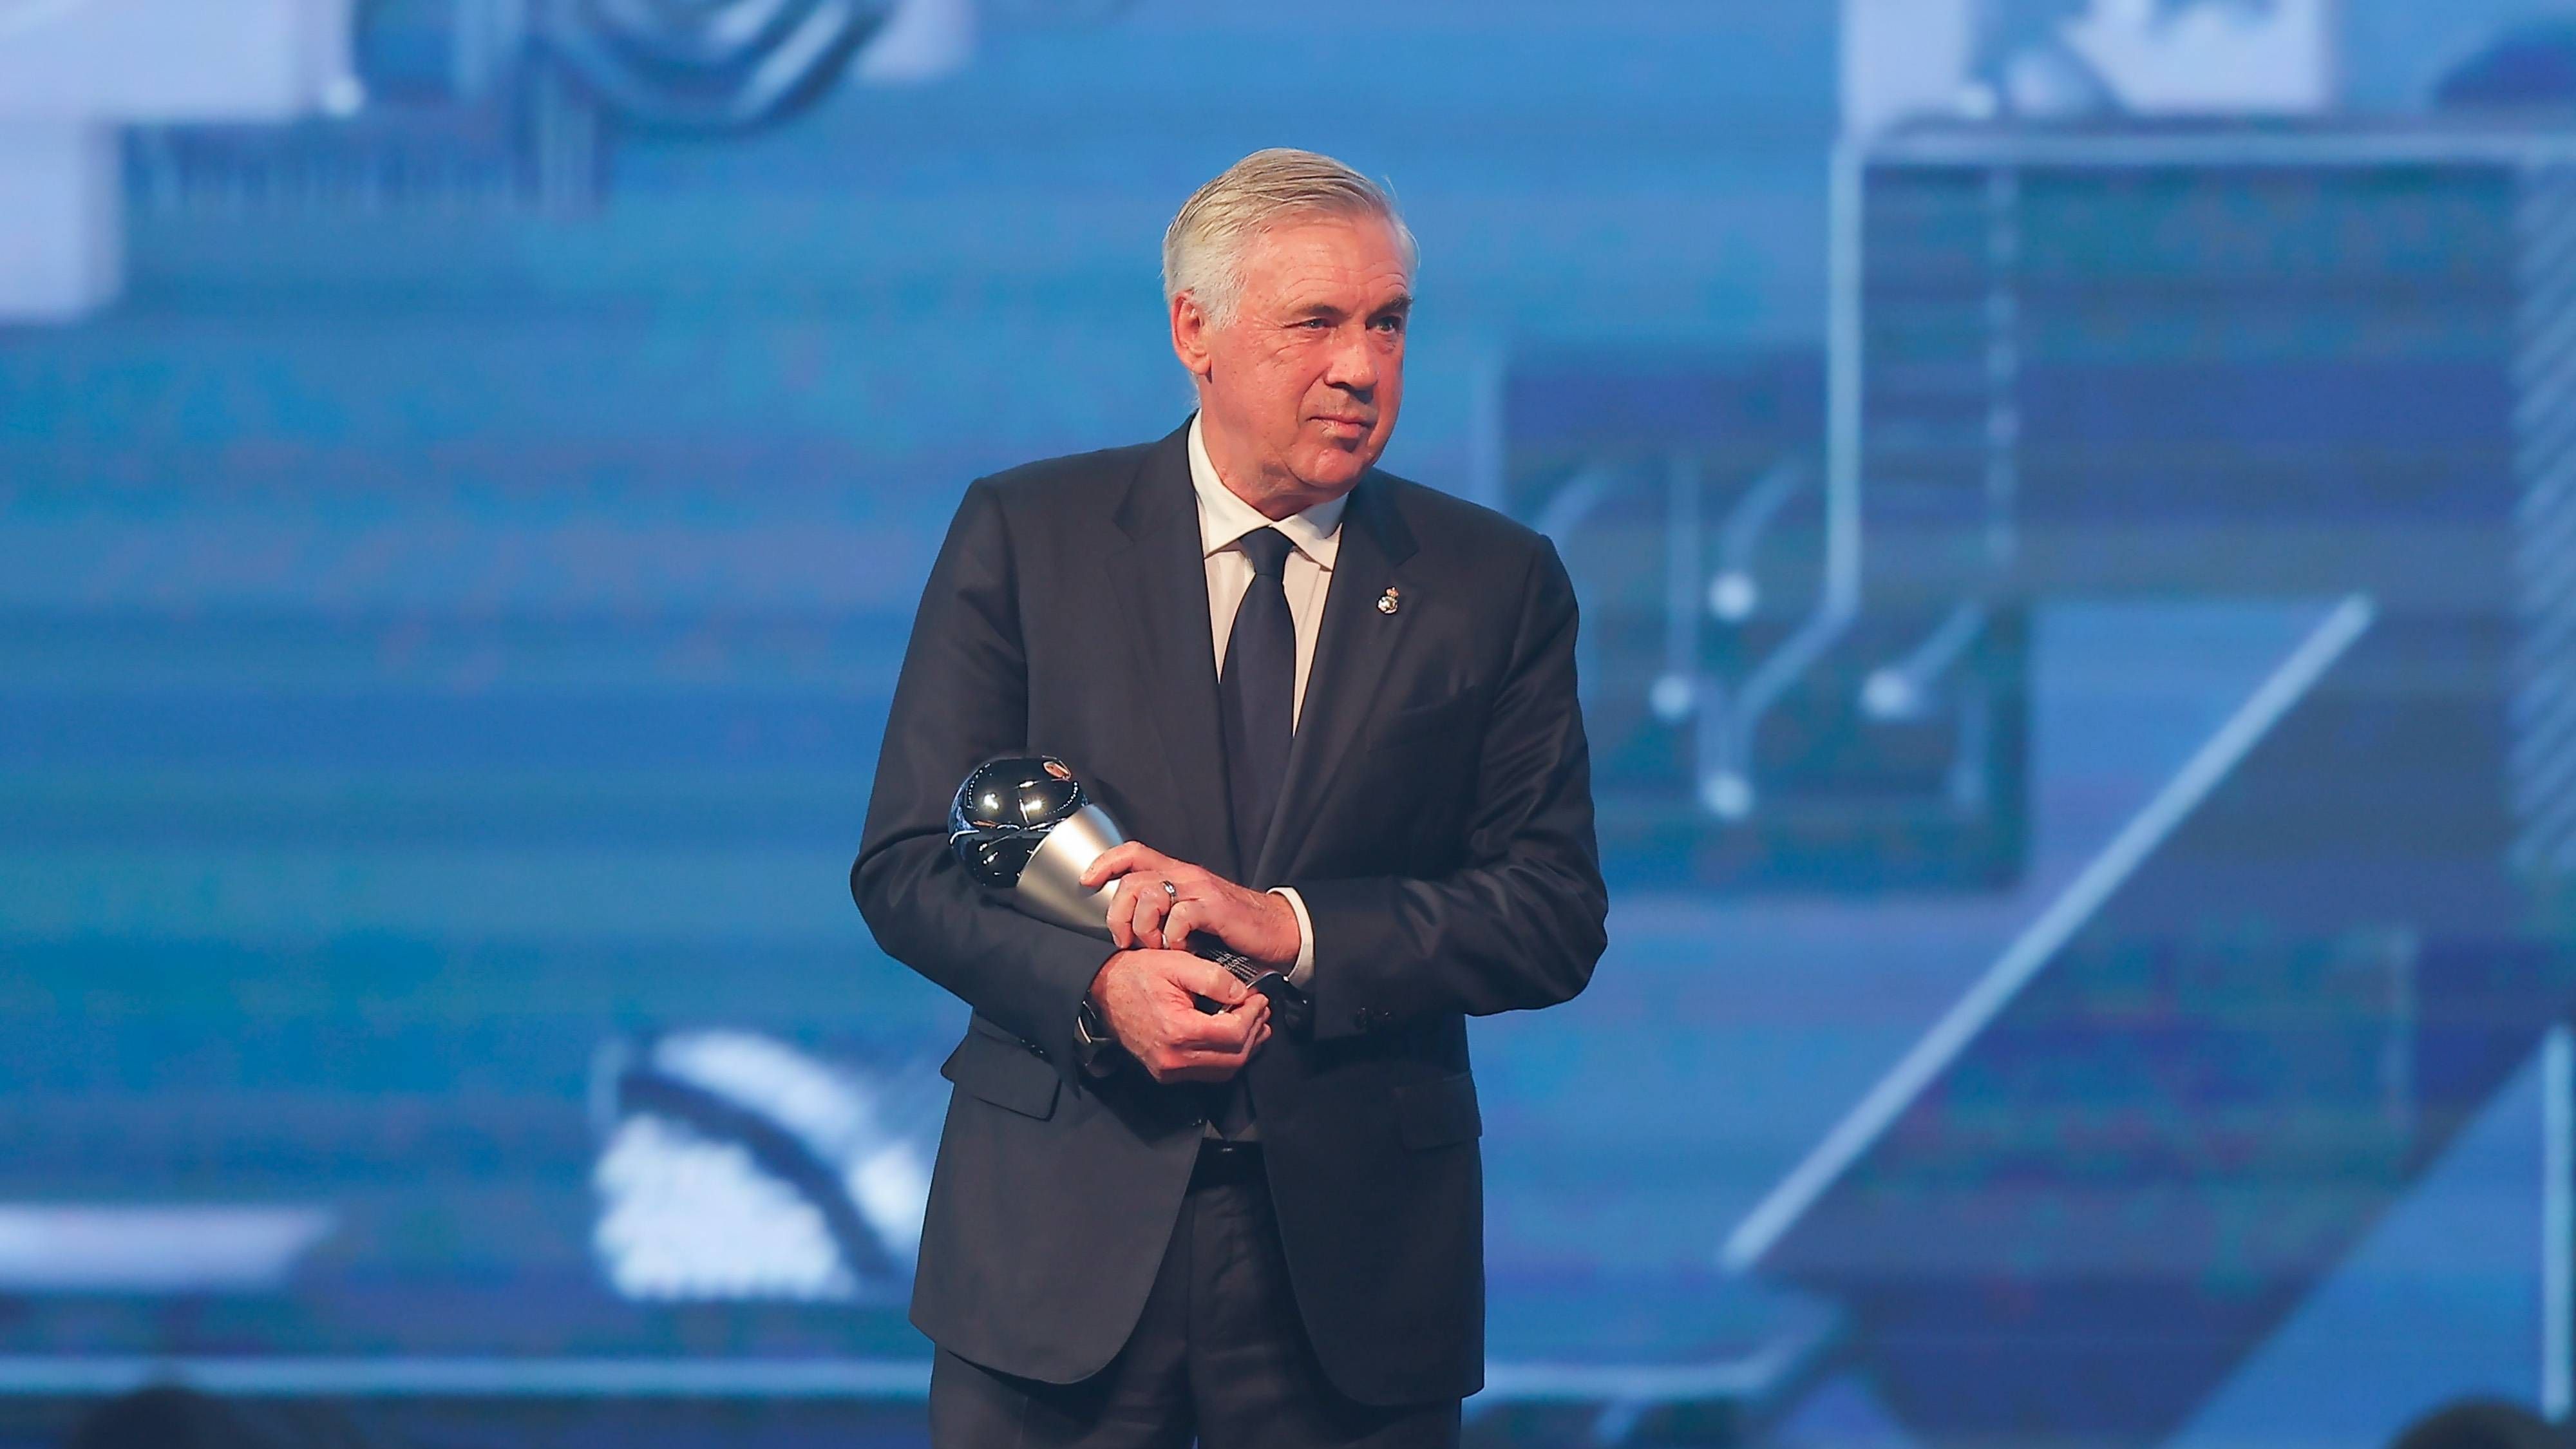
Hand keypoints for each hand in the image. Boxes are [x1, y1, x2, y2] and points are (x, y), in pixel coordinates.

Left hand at [1080, 843, 1300, 966]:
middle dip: (1118, 914)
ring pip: (1150, 896)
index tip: (1087, 881)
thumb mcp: (1192, 911)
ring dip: (1144, 928)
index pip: (1133, 853)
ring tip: (1156, 947)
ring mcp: (1200, 889)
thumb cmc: (1232, 926)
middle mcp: (1186, 874)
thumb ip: (1164, 910)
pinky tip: (1179, 949)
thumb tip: (1128, 924)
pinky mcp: (1214, 907)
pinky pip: (1178, 917)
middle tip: (1125, 940)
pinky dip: (1171, 938)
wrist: (1276, 930)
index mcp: (1178, 872)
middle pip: (1132, 881)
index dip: (1105, 863)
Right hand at [1088, 949, 1271, 1083]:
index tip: (1260, 999)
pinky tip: (1232, 1038)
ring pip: (1224, 1071)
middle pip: (1234, 1058)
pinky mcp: (1166, 1072)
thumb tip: (1242, 993)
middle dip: (1254, 1033)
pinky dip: (1226, 1057)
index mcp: (1177, 1030)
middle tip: (1261, 1011)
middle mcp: (1173, 1058)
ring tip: (1254, 1024)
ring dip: (1245, 1049)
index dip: (1253, 1016)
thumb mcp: (1177, 963)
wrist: (1103, 991)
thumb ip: (1214, 978)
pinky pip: (1207, 1073)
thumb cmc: (1135, 976)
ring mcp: (1168, 1070)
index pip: (1233, 1034)